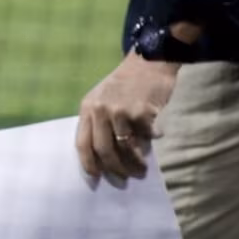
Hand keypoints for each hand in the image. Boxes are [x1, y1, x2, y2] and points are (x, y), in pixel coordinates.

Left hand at [76, 51, 181, 181]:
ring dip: (135, 163)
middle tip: (125, 178)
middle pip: (104, 150)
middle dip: (115, 168)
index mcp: (87, 108)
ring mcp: (121, 111)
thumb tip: (105, 157)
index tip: (96, 177)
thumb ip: (100, 121)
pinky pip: (146, 136)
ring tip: (142, 170)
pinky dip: (152, 140)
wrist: (149, 61)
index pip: (82, 143)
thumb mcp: (103, 97)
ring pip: (126, 148)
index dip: (88, 163)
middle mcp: (101, 110)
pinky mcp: (141, 112)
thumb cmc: (125, 83)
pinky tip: (157, 137)